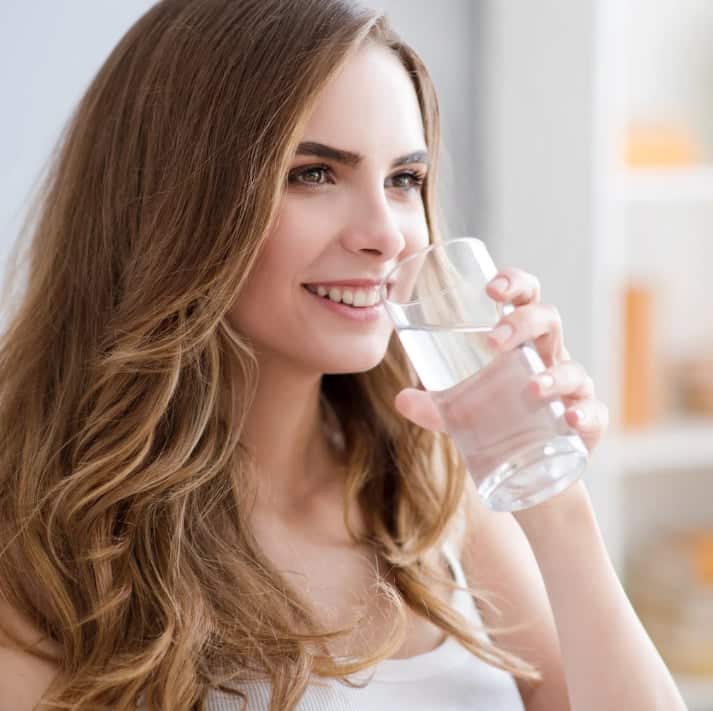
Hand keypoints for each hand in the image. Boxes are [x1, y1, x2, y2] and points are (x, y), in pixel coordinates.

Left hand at [394, 266, 608, 452]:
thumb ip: (433, 405)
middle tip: (494, 340)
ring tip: (532, 388)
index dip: (514, 283)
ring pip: (573, 368)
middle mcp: (549, 358)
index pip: (524, 297)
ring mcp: (571, 390)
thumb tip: (402, 399)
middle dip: (525, 321)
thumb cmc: (496, 421)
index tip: (490, 288)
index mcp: (521, 342)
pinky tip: (570, 420)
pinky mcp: (584, 424)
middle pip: (549, 320)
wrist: (526, 469)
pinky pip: (593, 413)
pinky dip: (585, 414)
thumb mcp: (459, 412)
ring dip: (555, 374)